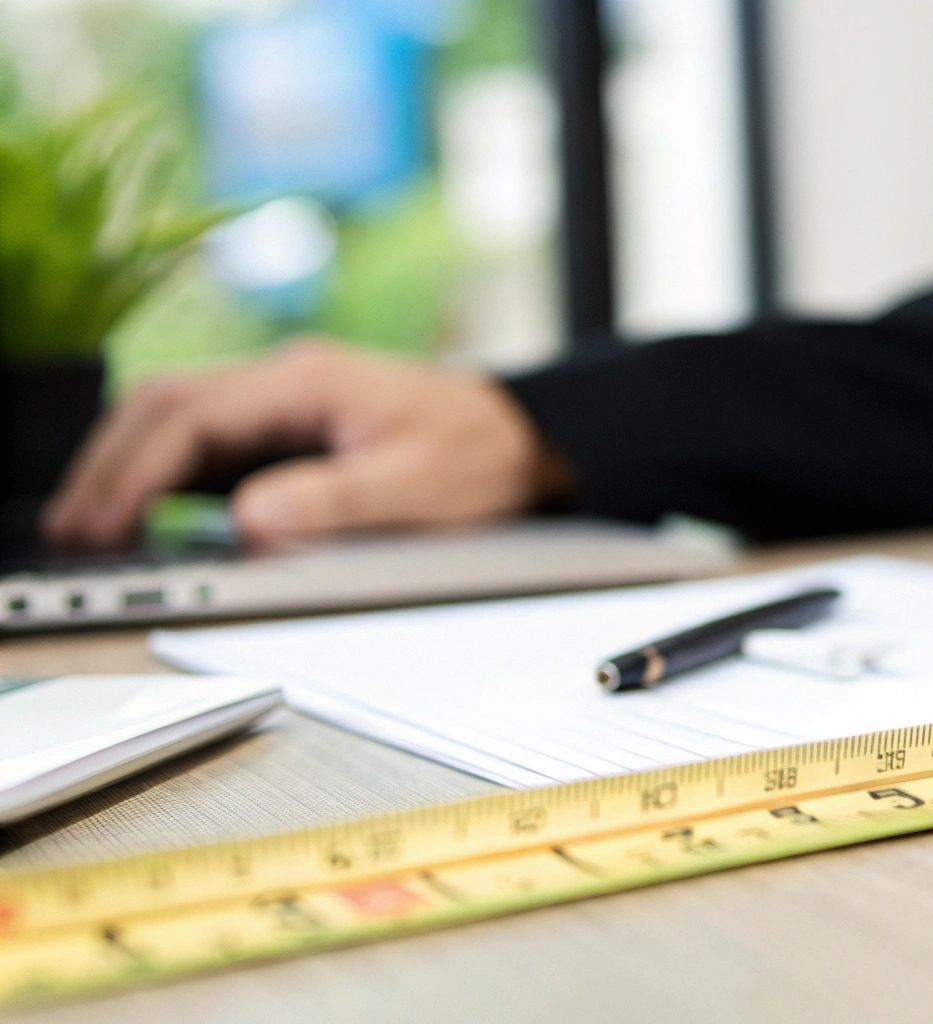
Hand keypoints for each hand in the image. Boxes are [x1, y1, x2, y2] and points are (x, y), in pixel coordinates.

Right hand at [43, 339, 571, 548]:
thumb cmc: (483, 453)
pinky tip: (139, 509)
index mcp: (309, 381)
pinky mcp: (288, 427)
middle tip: (71, 530)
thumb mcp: (418, 487)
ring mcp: (284, 400)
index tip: (106, 522)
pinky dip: (160, 470)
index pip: (194, 416)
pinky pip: (204, 437)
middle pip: (165, 406)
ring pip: (175, 416)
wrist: (528, 435)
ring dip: (125, 465)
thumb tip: (247, 519)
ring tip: (87, 525)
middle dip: (109, 465)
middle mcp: (286, 380)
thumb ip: (334, 502)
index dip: (138, 472)